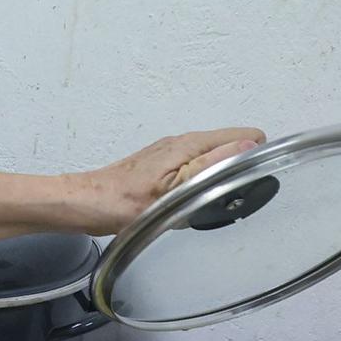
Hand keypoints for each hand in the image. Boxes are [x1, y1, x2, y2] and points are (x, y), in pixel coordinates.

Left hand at [63, 128, 265, 234]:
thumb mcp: (173, 190)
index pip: (244, 135)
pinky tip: (195, 202)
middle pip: (231, 146)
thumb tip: (247, 145)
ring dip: (222, 176)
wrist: (84, 204)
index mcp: (189, 145)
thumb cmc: (120, 202)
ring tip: (219, 202)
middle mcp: (181, 143)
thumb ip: (211, 167)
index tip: (257, 178)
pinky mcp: (161, 165)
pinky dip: (203, 182)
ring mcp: (170, 154)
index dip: (257, 155)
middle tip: (237, 197)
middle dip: (242, 167)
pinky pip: (195, 167)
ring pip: (213, 157)